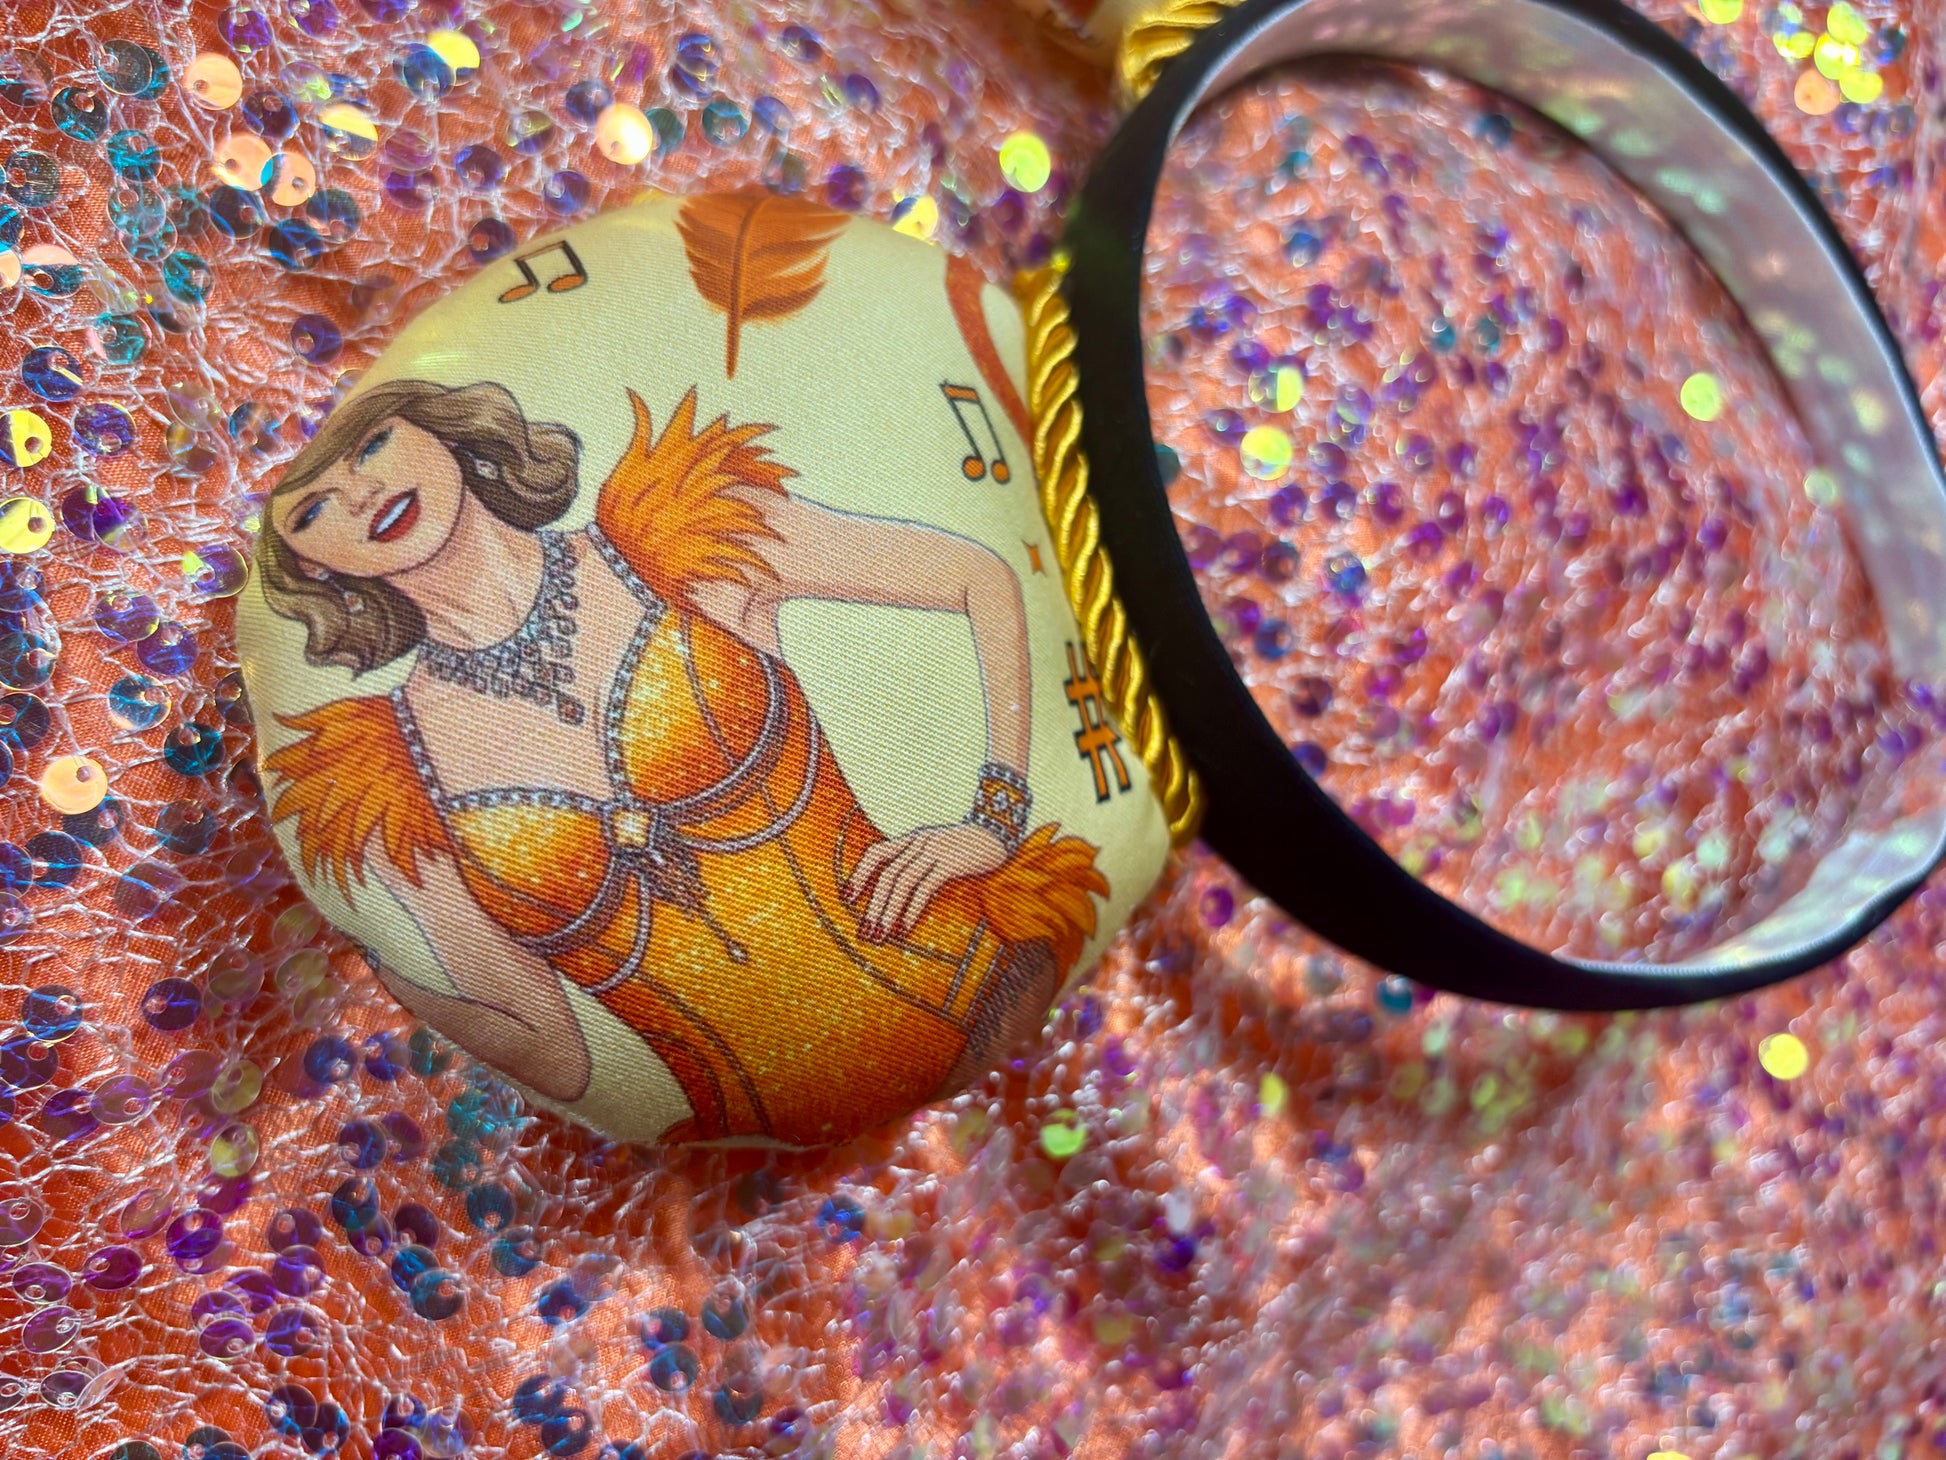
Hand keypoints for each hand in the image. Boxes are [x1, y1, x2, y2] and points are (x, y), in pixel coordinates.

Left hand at [843, 822, 1008, 941]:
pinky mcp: (951, 862)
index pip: (876, 853)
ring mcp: (935, 850)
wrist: (1001, 831)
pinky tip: (905, 926)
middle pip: (886, 875)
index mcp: (913, 839)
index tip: (846, 898)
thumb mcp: (940, 849)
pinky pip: (925, 887)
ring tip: (881, 934)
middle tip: (865, 932)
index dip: (859, 874)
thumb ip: (921, 863)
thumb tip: (901, 893)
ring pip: (901, 882)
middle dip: (872, 905)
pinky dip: (912, 908)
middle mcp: (919, 843)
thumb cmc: (970, 848)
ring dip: (888, 911)